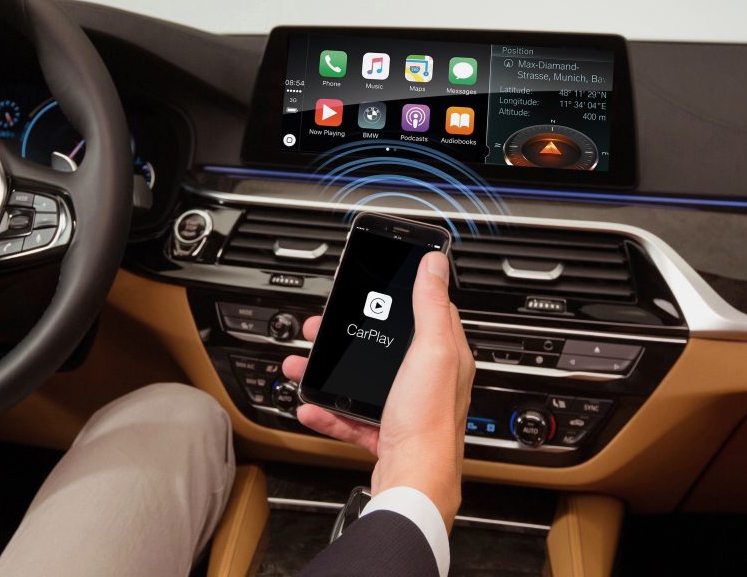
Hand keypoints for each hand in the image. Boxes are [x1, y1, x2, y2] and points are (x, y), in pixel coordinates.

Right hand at [282, 251, 474, 530]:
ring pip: (360, 382)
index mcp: (444, 358)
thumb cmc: (429, 422)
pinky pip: (349, 417)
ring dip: (328, 373)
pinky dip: (327, 411)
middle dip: (348, 337)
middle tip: (321, 329)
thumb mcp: (431, 351)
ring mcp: (404, 409)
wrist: (413, 481)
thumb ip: (430, 306)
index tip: (374, 288)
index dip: (397, 297)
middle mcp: (426, 383)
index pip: (426, 314)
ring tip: (303, 364)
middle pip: (382, 349)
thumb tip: (435, 265)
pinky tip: (311, 405)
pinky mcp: (384, 434)